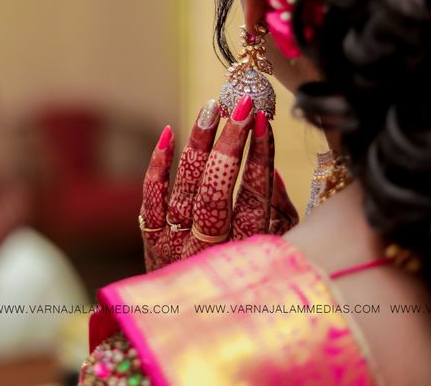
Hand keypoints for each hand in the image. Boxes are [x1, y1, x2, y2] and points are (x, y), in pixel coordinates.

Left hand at [139, 95, 298, 271]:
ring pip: (185, 189)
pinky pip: (150, 199)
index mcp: (247, 255)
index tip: (263, 122)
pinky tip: (170, 134)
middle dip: (229, 143)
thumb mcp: (278, 254)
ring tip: (211, 109)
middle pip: (217, 191)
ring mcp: (176, 246)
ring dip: (198, 145)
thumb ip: (279, 216)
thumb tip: (272, 172)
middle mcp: (209, 251)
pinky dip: (158, 165)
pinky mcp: (152, 242)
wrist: (195, 325)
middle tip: (238, 106)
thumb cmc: (250, 282)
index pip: (254, 199)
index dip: (260, 158)